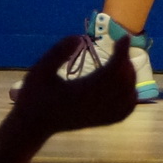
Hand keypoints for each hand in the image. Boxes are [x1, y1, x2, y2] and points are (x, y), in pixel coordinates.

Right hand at [6, 33, 138, 138]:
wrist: (32, 125)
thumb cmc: (34, 97)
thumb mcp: (39, 70)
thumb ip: (57, 53)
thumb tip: (78, 37)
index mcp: (81, 91)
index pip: (112, 70)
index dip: (122, 53)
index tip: (123, 38)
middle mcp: (94, 105)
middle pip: (124, 82)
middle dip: (126, 62)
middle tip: (119, 48)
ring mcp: (99, 116)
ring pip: (127, 96)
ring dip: (129, 77)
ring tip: (121, 63)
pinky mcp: (100, 122)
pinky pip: (125, 111)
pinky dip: (130, 96)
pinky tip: (125, 86)